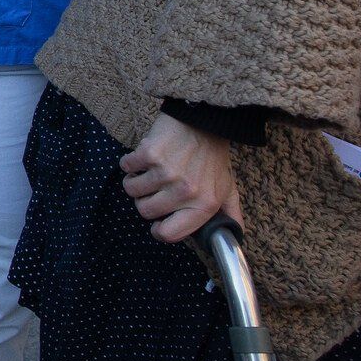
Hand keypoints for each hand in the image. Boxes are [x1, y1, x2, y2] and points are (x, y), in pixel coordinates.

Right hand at [120, 111, 242, 242]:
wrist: (205, 121)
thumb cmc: (213, 157)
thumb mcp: (227, 188)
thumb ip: (230, 215)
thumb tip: (234, 240)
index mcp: (204, 205)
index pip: (169, 234)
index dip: (158, 230)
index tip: (157, 220)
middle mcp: (185, 192)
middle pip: (145, 211)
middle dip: (146, 200)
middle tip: (156, 188)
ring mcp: (165, 173)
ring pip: (131, 190)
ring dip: (136, 180)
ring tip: (150, 171)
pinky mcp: (149, 154)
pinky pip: (126, 167)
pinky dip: (131, 162)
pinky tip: (144, 157)